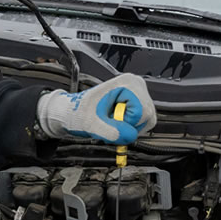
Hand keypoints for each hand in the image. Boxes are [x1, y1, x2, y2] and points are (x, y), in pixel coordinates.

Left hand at [36, 73, 156, 144]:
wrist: (73, 112)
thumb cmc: (79, 112)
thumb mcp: (92, 124)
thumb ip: (111, 131)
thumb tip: (130, 136)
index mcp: (127, 83)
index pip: (142, 112)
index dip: (126, 123)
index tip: (109, 121)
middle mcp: (136, 86)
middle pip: (147, 117)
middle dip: (128, 127)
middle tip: (109, 124)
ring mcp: (138, 94)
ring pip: (146, 121)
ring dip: (128, 128)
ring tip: (110, 123)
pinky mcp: (138, 104)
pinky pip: (142, 123)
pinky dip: (129, 128)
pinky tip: (115, 123)